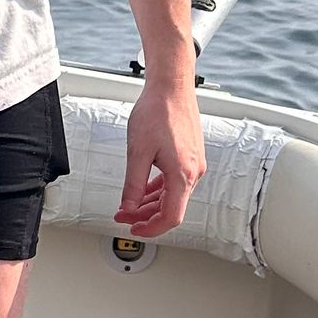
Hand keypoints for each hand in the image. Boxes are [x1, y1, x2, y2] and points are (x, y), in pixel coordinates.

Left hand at [114, 70, 206, 239]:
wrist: (171, 87)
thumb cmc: (158, 111)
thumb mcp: (138, 152)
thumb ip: (133, 185)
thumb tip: (129, 207)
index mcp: (183, 174)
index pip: (171, 217)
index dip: (151, 229)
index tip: (134, 230)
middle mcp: (193, 172)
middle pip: (171, 208)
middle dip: (145, 216)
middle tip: (123, 217)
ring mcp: (193, 164)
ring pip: (172, 195)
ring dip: (150, 204)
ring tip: (129, 206)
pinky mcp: (190, 156)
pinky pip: (174, 182)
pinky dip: (158, 190)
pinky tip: (143, 191)